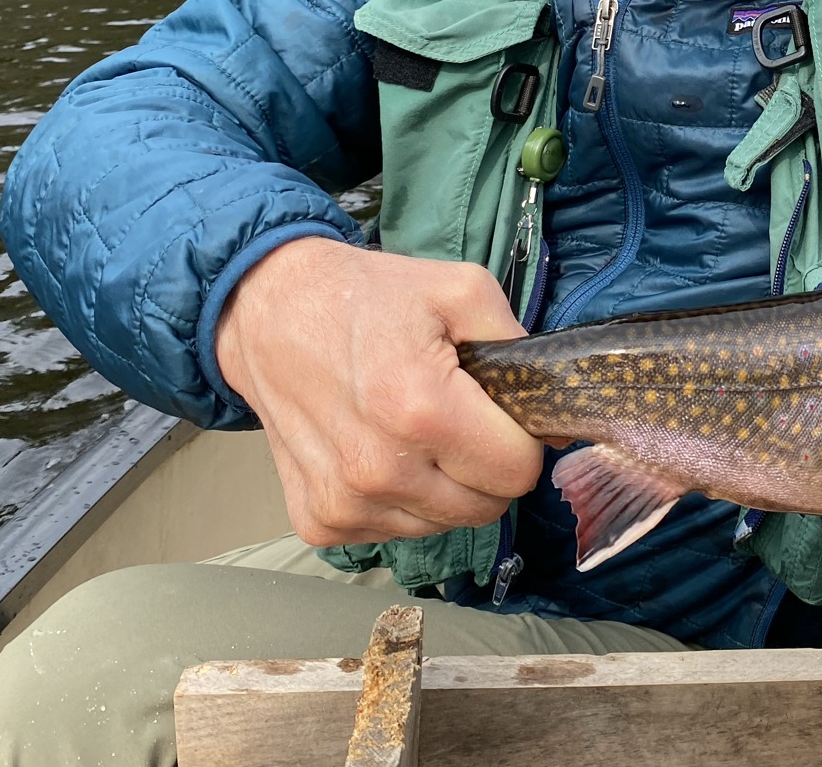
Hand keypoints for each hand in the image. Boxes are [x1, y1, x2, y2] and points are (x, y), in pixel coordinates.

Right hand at [215, 237, 544, 545]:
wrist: (268, 313)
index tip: (500, 414)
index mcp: (420, 409)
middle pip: (485, 508)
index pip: (516, 471)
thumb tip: (554, 411)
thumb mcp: (460, 290)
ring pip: (444, 524)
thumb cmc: (367, 298)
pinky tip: (382, 451)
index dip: (521, 440)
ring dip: (445, 487)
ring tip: (416, 431)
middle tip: (462, 420)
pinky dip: (402, 501)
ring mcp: (345, 503)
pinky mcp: (320, 522)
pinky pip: (396, 531)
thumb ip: (518, 346)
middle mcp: (379, 469)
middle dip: (488, 467)